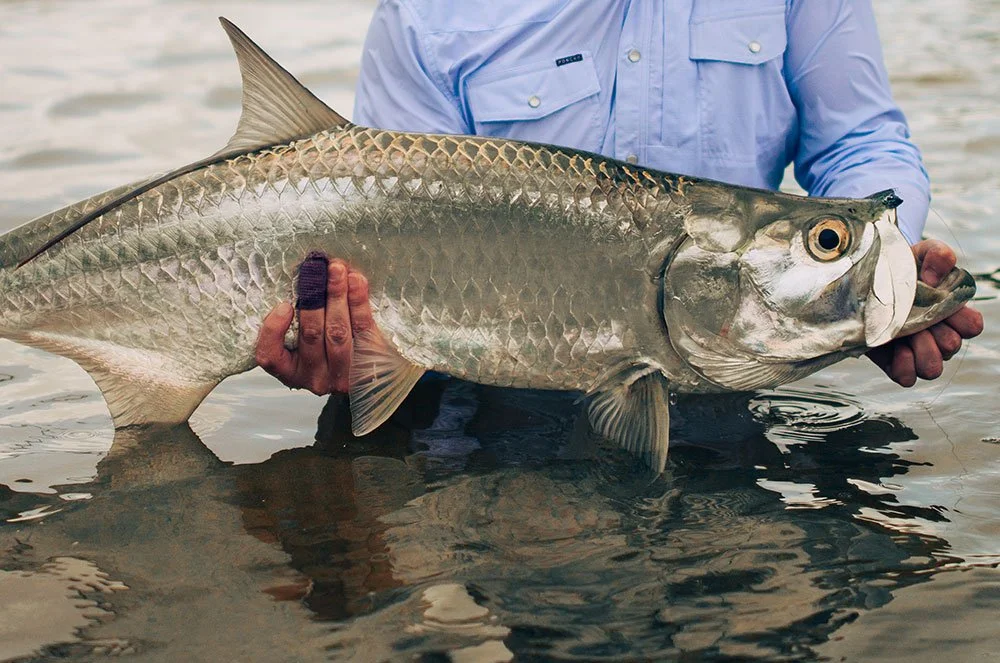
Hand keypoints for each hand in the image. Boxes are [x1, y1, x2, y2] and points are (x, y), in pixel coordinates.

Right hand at [255, 256, 375, 394]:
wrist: (372, 379)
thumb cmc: (327, 349)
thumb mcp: (303, 343)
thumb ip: (297, 318)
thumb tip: (306, 276)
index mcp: (290, 371)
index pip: (269, 356)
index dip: (274, 330)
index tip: (284, 305)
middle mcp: (314, 377)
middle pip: (311, 335)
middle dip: (313, 298)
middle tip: (316, 269)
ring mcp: (343, 373)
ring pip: (337, 331)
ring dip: (337, 296)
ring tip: (337, 270)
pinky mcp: (368, 361)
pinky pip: (363, 328)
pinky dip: (358, 302)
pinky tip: (356, 282)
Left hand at [867, 239, 983, 386]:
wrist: (864, 280)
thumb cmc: (898, 267)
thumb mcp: (918, 253)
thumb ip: (937, 255)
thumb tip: (935, 278)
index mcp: (950, 311)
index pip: (972, 326)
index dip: (961, 319)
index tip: (940, 304)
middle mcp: (937, 333)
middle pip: (951, 347)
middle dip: (935, 333)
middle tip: (916, 319)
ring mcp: (915, 349)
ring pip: (932, 368)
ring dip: (921, 352)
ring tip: (905, 335)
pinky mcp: (893, 361)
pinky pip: (907, 378)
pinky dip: (903, 366)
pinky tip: (894, 347)